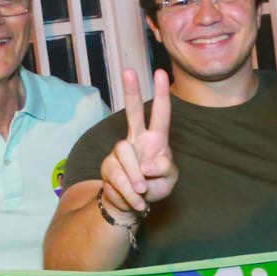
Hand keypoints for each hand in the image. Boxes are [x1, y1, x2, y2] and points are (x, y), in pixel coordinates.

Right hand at [99, 69, 176, 215]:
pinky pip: (118, 175)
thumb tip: (145, 165)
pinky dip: (129, 191)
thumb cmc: (154, 187)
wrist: (132, 205)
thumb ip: (163, 170)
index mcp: (156, 139)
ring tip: (142, 192)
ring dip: (135, 177)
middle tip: (129, 70)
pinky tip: (136, 199)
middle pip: (132, 112)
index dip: (161, 94)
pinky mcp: (108, 166)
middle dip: (131, 91)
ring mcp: (121, 151)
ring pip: (125, 154)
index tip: (160, 73)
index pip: (160, 114)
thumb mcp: (168, 180)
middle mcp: (137, 139)